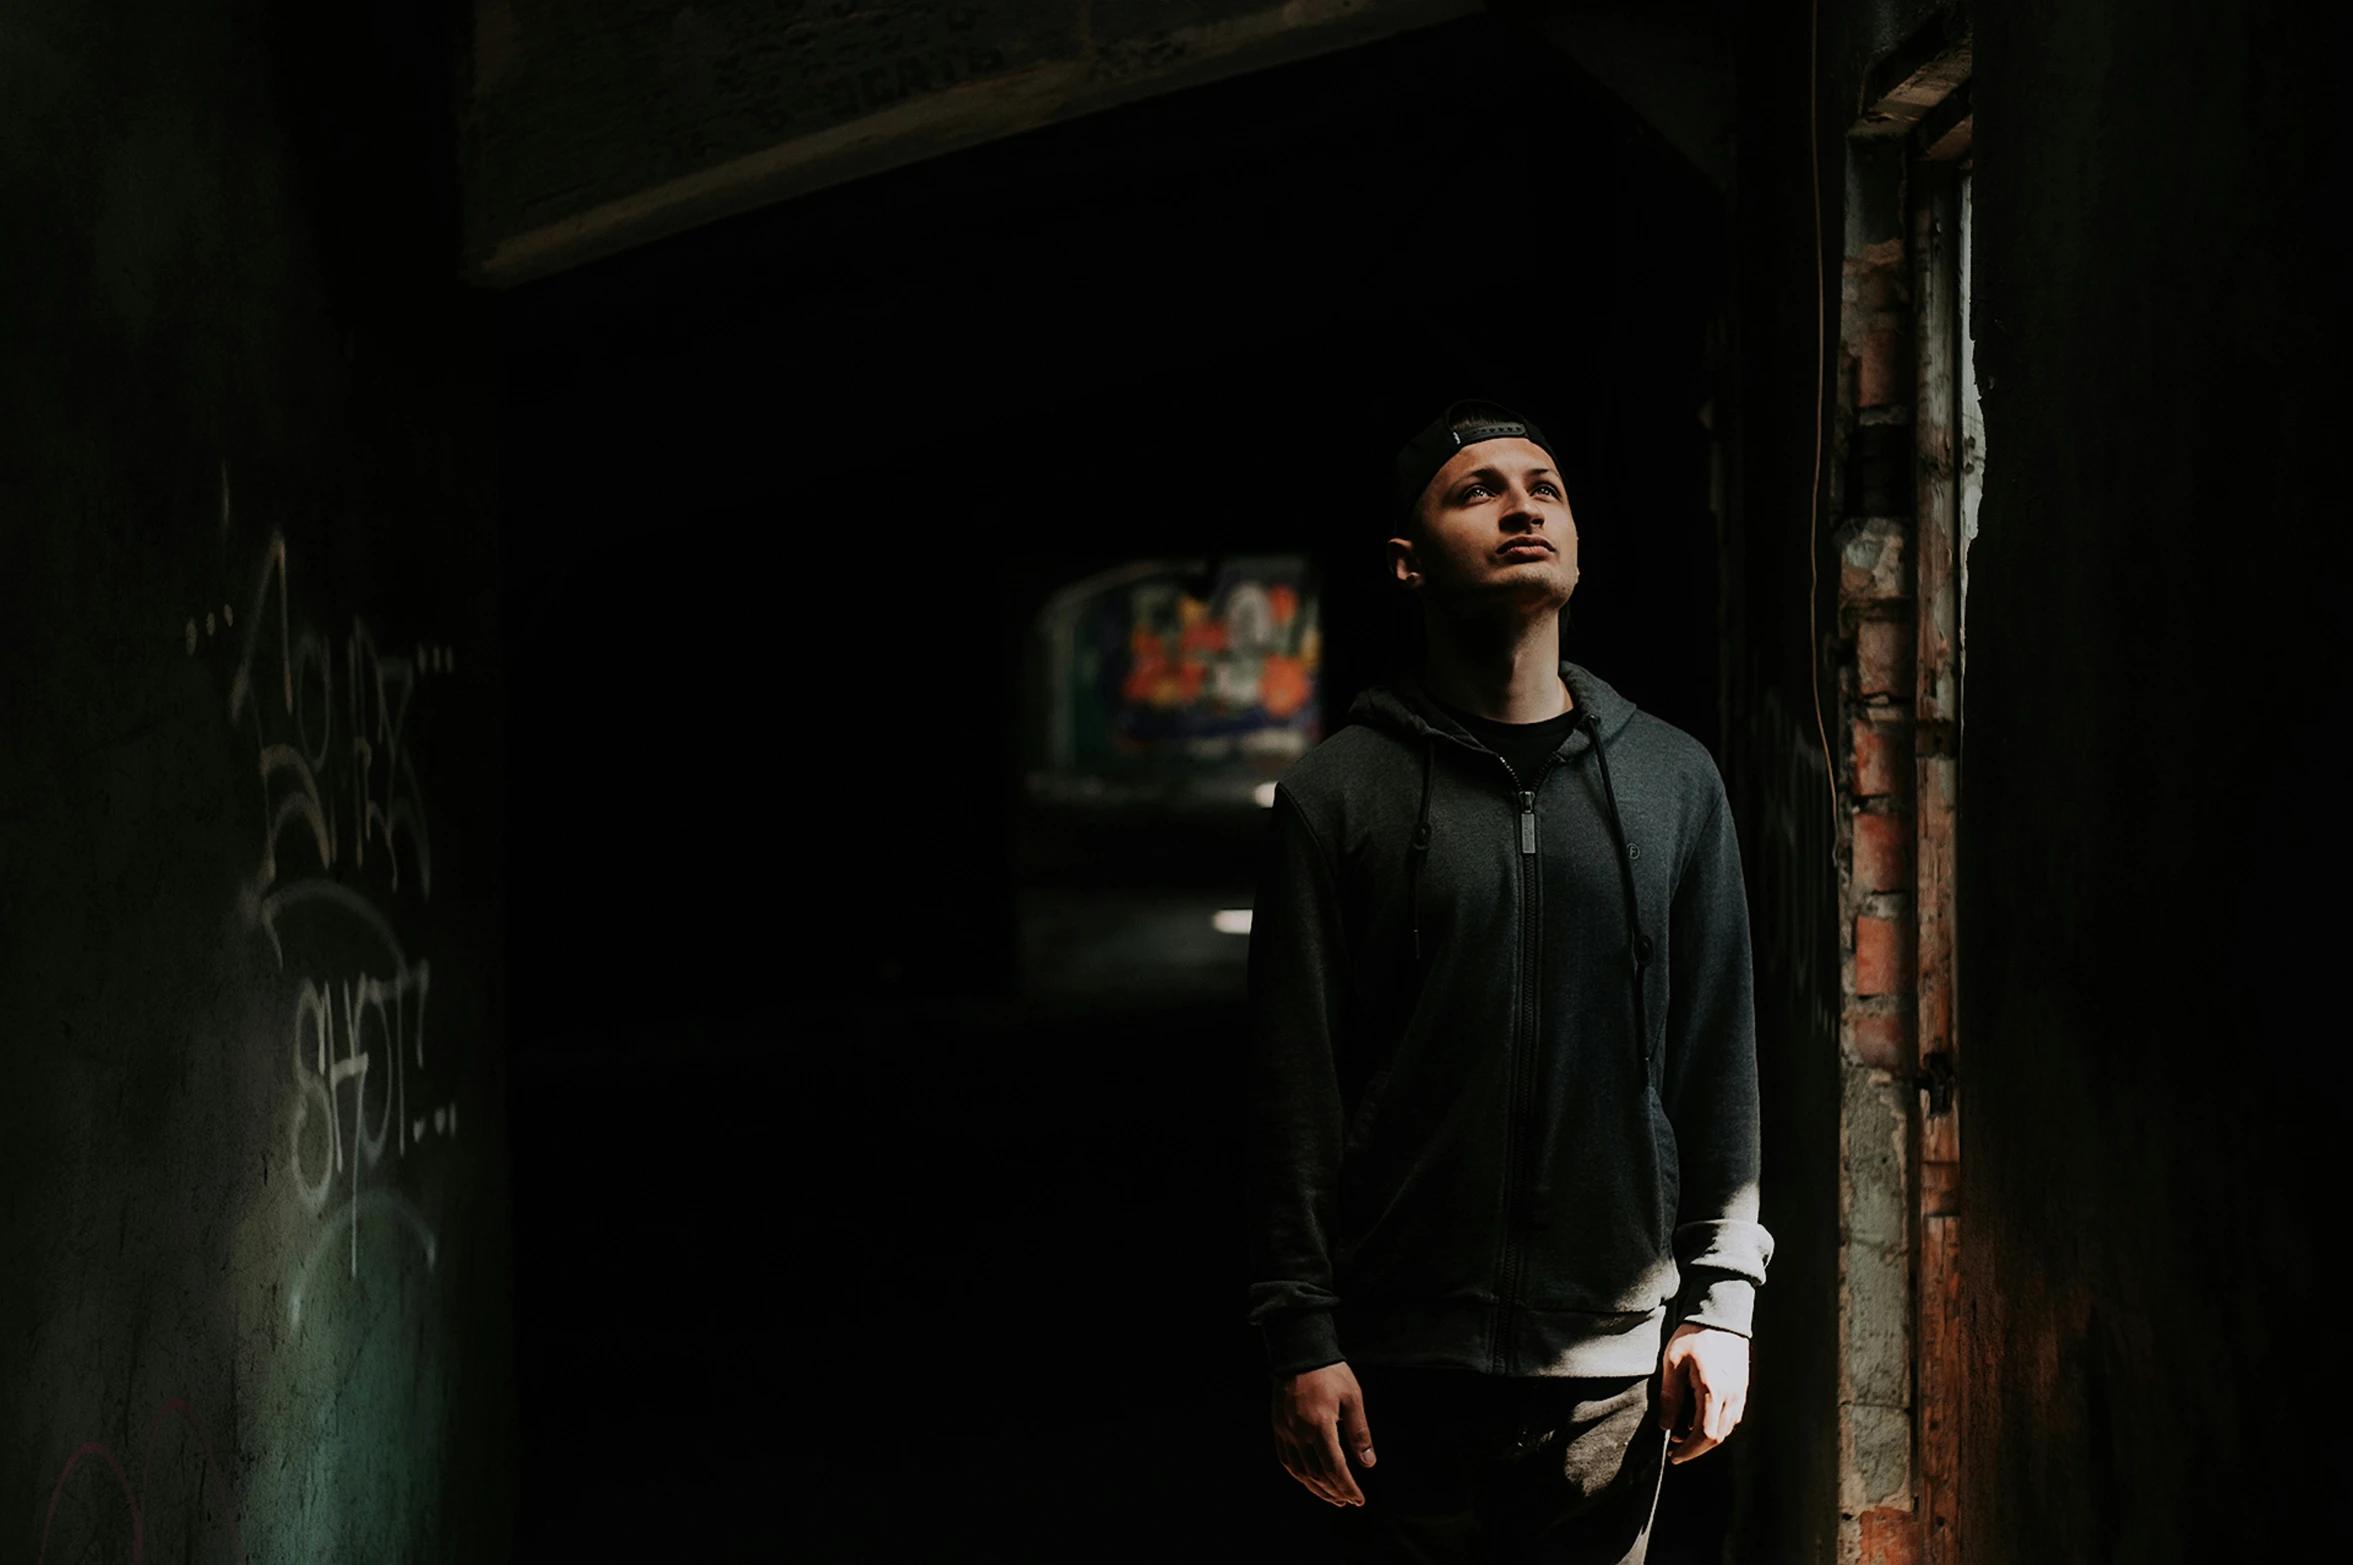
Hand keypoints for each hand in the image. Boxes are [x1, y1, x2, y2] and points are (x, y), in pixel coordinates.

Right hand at [1271, 1362, 1376, 1505]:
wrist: (1299, 1351)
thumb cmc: (1330, 1373)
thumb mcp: (1353, 1398)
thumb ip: (1359, 1433)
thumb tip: (1368, 1463)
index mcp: (1320, 1426)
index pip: (1334, 1468)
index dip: (1347, 1487)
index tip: (1358, 1498)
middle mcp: (1299, 1433)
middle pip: (1317, 1474)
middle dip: (1335, 1492)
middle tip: (1348, 1501)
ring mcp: (1286, 1431)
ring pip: (1300, 1471)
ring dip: (1317, 1489)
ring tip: (1332, 1498)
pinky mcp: (1278, 1427)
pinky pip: (1286, 1460)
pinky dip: (1299, 1475)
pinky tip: (1309, 1480)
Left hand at [1657, 1323, 1749, 1463]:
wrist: (1721, 1316)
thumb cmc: (1694, 1335)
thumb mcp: (1672, 1363)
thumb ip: (1670, 1397)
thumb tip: (1665, 1425)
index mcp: (1712, 1391)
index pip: (1704, 1435)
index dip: (1689, 1451)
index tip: (1674, 1456)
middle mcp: (1731, 1396)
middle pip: (1717, 1438)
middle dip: (1696, 1449)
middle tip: (1676, 1451)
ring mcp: (1740, 1393)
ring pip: (1726, 1429)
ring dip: (1706, 1439)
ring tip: (1683, 1435)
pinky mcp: (1742, 1388)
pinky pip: (1732, 1417)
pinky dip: (1716, 1426)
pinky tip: (1700, 1420)